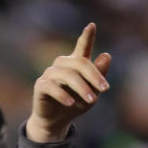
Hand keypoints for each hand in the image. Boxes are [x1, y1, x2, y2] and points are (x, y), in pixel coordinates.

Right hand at [26, 23, 111, 143]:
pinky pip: (51, 87)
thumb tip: (107, 55)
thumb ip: (99, 75)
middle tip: (105, 89)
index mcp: (75, 64)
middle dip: (94, 75)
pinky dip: (62, 95)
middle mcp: (62, 65)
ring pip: (67, 75)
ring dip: (81, 88)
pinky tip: (71, 103)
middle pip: (79, 63)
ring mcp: (50, 74)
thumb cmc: (75, 104)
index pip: (82, 47)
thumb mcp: (92, 92)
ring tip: (92, 100)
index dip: (87, 36)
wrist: (56, 121)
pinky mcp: (40, 86)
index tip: (92, 26)